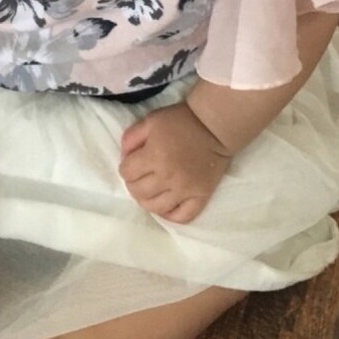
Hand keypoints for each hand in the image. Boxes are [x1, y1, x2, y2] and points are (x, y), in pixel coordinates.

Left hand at [118, 102, 231, 223]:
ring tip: (150, 191)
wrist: (214, 127)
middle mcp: (168, 177)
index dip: (125, 168)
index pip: (127, 173)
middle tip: (139, 177)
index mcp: (154, 156)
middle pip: (138, 192)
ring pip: (156, 208)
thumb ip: (131, 138)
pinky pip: (183, 217)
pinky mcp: (201, 197)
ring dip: (147, 201)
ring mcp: (185, 190)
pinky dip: (171, 215)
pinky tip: (166, 207)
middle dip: (133, 184)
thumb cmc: (180, 121)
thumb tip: (124, 158)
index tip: (131, 163)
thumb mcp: (150, 121)